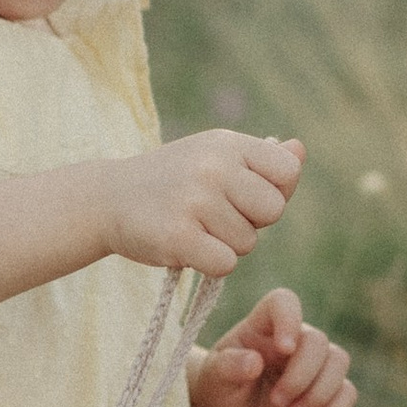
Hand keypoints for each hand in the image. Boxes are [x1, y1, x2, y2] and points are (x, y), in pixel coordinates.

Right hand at [108, 130, 302, 276]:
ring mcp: (194, 200)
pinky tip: (185, 246)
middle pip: (272, 211)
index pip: (287, 171)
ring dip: (225, 245)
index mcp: (227, 143)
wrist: (107, 199)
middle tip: (214, 216)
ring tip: (192, 227)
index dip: (271, 191)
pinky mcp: (178, 236)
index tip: (241, 194)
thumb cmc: (171, 181)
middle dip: (250, 222)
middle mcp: (213, 166)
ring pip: (247, 243)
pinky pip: (225, 263)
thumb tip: (300, 150)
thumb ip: (260, 159)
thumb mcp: (214, 157)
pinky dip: (209, 264)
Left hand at [186, 289, 356, 406]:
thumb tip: (253, 362)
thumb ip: (229, 367)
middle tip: (276, 401)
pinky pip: (348, 392)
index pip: (284, 302)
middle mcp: (291, 339)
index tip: (283, 349)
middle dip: (301, 376)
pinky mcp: (323, 389)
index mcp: (261, 326)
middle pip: (317, 341)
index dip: (290, 319)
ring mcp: (311, 363)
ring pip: (339, 361)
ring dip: (320, 394)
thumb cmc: (218, 389)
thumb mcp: (215, 379)